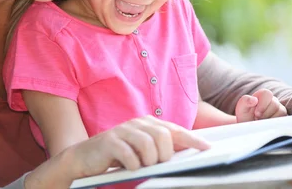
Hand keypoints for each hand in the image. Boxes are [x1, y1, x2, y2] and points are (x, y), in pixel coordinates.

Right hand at [66, 116, 210, 179]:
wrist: (84, 158)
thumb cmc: (118, 156)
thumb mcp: (141, 151)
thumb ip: (160, 149)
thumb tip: (186, 154)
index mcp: (148, 124)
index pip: (175, 130)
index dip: (192, 139)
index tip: (208, 148)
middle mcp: (137, 123)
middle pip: (164, 136)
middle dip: (165, 155)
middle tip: (158, 165)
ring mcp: (123, 130)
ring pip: (149, 144)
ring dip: (149, 161)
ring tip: (142, 167)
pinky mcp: (110, 141)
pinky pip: (130, 155)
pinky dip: (133, 166)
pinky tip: (130, 168)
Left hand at [235, 89, 286, 122]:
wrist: (250, 131)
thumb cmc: (246, 118)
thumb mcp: (242, 110)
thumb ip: (244, 101)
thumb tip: (254, 99)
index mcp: (262, 96)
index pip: (266, 93)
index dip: (262, 103)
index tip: (256, 113)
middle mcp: (273, 102)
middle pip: (275, 103)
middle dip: (265, 113)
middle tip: (258, 120)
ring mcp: (280, 111)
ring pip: (281, 112)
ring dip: (270, 120)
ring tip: (262, 124)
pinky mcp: (285, 120)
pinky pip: (286, 121)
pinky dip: (277, 125)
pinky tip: (269, 127)